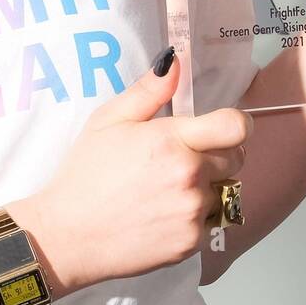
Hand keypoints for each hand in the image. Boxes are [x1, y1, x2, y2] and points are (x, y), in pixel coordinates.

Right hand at [23, 51, 251, 291]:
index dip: (235, 124)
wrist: (69, 236)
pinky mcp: (192, 243)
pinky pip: (210, 220)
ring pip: (223, 190)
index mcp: (172, 142)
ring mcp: (193, 213)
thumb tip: (175, 61)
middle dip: (216, 154)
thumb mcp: (108, 120)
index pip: (236, 127)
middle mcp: (189, 177)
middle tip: (180, 159)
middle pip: (236, 157)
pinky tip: (162, 213)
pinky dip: (194, 216)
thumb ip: (148, 91)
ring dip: (205, 187)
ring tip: (165, 190)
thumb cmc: (85, 175)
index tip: (221, 128)